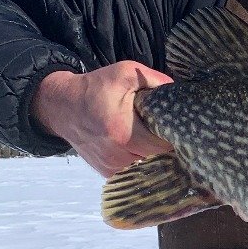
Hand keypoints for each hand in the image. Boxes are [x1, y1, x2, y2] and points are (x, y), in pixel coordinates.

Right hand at [31, 62, 173, 175]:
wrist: (63, 106)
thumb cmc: (96, 88)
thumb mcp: (126, 73)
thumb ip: (156, 81)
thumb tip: (180, 92)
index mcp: (123, 131)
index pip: (162, 146)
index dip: (177, 140)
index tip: (184, 132)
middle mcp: (117, 154)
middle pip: (157, 162)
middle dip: (170, 152)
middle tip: (179, 140)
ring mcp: (110, 166)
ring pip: (147, 171)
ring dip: (157, 161)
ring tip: (164, 146)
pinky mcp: (106, 172)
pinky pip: (134, 174)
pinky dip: (143, 166)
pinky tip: (148, 154)